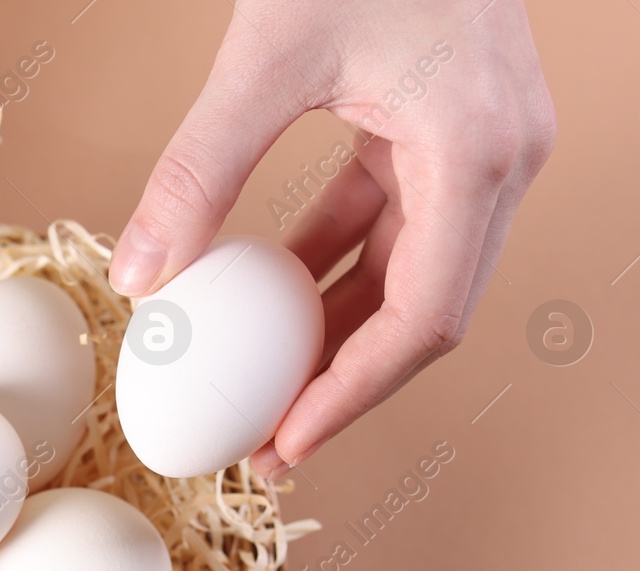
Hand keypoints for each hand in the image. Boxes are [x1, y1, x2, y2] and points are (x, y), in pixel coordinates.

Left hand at [109, 0, 554, 477]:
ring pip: (412, 272)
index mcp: (479, 151)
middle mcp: (502, 159)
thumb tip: (136, 278)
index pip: (426, 315)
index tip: (288, 442)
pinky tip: (268, 295)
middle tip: (268, 440)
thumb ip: (198, 171)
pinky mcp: (449, 131)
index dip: (355, 393)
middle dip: (345, 380)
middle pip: (427, 311)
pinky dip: (334, 261)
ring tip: (262, 387)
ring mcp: (484, 146)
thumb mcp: (265, 59)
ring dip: (337, 329)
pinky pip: (393, 221)